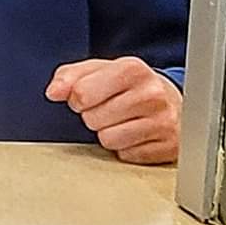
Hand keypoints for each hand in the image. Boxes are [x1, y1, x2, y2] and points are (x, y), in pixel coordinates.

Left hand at [46, 57, 180, 165]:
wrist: (172, 99)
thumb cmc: (130, 84)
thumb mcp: (99, 70)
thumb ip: (69, 76)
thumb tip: (53, 92)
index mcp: (132, 68)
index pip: (82, 93)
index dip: (77, 98)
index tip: (87, 96)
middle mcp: (152, 93)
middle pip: (93, 119)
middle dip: (94, 116)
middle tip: (110, 109)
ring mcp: (163, 121)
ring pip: (109, 140)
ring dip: (109, 133)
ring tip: (122, 121)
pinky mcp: (169, 146)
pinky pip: (127, 156)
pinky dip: (126, 147)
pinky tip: (136, 133)